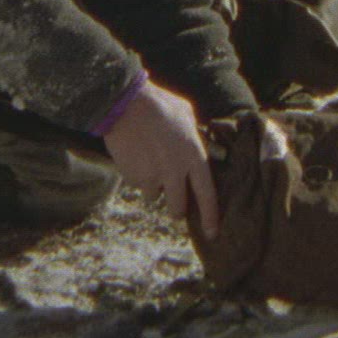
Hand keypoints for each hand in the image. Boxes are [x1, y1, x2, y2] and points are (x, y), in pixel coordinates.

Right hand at [101, 80, 220, 238]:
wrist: (125, 105)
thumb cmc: (159, 105)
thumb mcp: (187, 115)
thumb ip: (196, 135)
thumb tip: (202, 144)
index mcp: (193, 156)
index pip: (207, 195)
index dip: (211, 216)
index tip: (212, 232)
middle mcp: (175, 172)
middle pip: (178, 208)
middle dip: (177, 209)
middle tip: (175, 205)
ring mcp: (152, 177)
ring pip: (155, 197)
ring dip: (153, 187)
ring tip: (148, 162)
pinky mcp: (133, 178)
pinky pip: (138, 185)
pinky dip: (138, 176)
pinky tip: (136, 156)